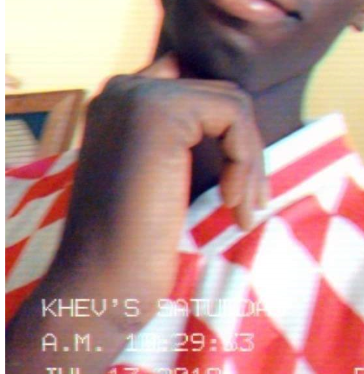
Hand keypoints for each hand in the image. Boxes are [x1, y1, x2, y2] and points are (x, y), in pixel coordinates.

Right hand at [54, 53, 267, 305]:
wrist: (102, 285)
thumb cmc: (137, 243)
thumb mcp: (166, 176)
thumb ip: (188, 140)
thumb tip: (240, 121)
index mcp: (119, 103)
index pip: (196, 90)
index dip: (226, 131)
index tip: (236, 183)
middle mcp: (122, 88)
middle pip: (219, 97)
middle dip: (245, 151)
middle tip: (250, 203)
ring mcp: (137, 94)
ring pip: (232, 104)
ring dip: (250, 160)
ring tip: (244, 210)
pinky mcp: (159, 110)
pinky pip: (234, 115)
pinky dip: (246, 161)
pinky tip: (231, 203)